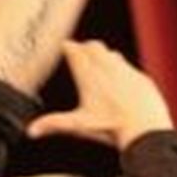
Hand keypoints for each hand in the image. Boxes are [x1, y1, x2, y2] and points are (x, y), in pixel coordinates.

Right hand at [27, 39, 172, 148]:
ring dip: (104, 57)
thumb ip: (53, 124)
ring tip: (99, 67)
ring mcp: (127, 71)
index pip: (74, 49)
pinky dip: (122, 71)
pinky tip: (120, 83)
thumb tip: (31, 131)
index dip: (68, 47)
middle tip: (80, 54)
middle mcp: (107, 67)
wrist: (145, 130)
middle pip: (93, 45)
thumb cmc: (111, 128)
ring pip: (112, 53)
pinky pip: (130, 67)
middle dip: (85, 48)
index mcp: (88, 75)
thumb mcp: (78, 126)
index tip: (64, 47)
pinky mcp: (142, 78)